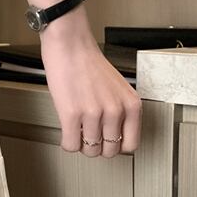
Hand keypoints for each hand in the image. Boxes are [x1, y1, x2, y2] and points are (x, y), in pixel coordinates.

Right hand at [39, 7, 142, 157]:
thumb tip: (110, 133)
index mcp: (131, 105)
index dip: (115, 146)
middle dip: (97, 147)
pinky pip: (70, 144)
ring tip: (75, 134)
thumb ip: (119, 110)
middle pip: (109, 151)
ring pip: (89, 150)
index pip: (130, 144)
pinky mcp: (71, 115)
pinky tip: (65, 134)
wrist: (69, 46)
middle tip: (88, 137)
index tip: (106, 142)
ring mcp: (93, 114)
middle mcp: (115, 111)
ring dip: (81, 145)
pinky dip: (67, 143)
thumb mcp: (117, 88)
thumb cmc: (89, 62)